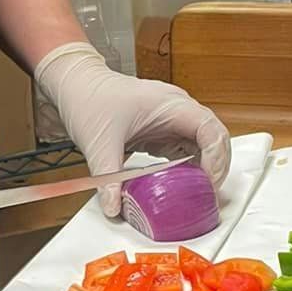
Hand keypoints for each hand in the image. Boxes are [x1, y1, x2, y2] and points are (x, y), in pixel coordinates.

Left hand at [33, 43, 231, 216]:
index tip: (209, 184)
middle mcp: (177, 109)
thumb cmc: (89, 97)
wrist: (75, 83)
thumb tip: (114, 207)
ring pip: (202, 146)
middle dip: (216, 167)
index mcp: (170, 104)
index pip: (209, 129)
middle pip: (214, 138)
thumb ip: (108, 177)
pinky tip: (180, 187)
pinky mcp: (162, 131)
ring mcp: (172, 120)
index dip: (217, 158)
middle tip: (208, 196)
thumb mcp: (98, 141)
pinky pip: (185, 151)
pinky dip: (188, 169)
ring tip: (197, 196)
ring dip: (204, 169)